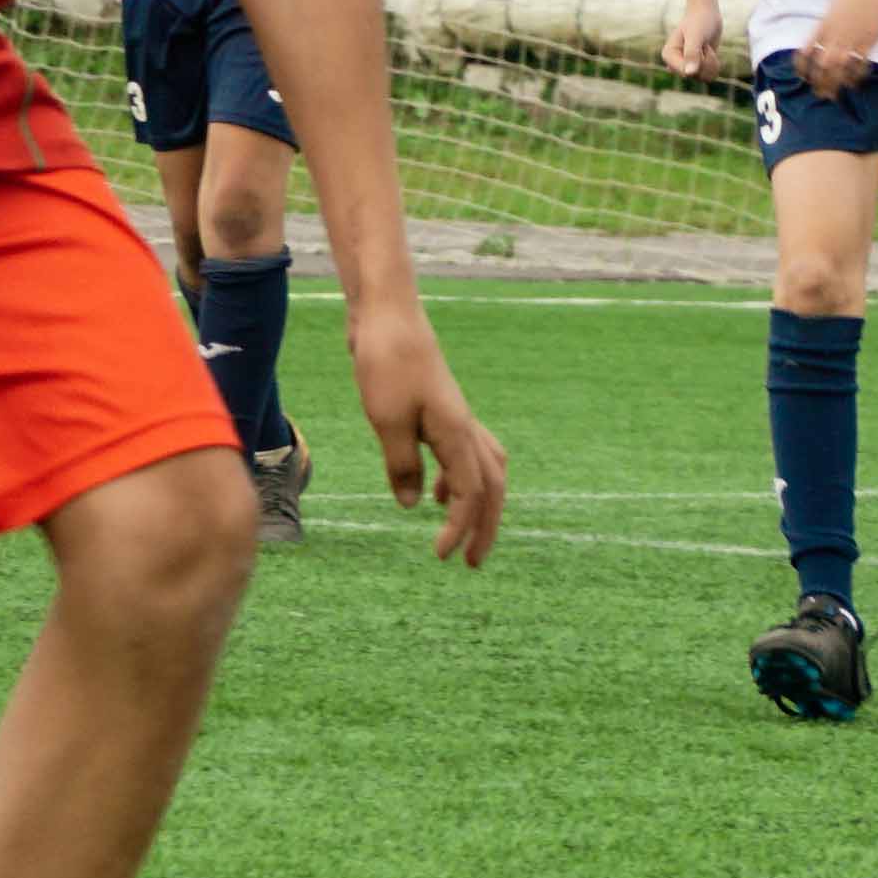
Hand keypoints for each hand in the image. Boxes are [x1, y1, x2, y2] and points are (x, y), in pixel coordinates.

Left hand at [340, 304, 507, 564]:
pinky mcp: (440, 409)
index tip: (441, 556)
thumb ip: (401, 465)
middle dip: (485, 527)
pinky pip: (465, 453)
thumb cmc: (386, 362)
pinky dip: (459, 479)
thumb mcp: (387, 419)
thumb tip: (410, 506)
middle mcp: (464, 427)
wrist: (387, 315)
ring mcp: (455, 417)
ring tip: (462, 532)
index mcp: (456, 432)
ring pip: (485, 469)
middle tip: (471, 563)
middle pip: (491, 487)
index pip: (471, 494)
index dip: (460, 529)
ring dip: (478, 504)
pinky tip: (434, 493)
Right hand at [664, 0, 726, 81]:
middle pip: (696, 77)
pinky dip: (715, 65)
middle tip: (704, 45)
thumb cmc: (699, 21)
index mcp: (668, 56)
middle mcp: (675, 64)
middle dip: (706, 62)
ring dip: (712, 63)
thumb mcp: (696, 36)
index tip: (700, 45)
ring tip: (706, 48)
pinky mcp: (697, 68)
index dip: (699, 61)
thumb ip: (692, 54)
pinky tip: (710, 53)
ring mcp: (686, 68)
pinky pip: (709, 77)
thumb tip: (689, 74)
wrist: (707, 14)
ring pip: (704, 78)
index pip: (686, 72)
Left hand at [798, 0, 877, 99]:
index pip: (805, 51)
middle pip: (821, 66)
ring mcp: (852, 38)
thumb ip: (827, 25)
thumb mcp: (834, 7)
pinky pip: (860, 65)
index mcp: (823, 25)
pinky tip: (854, 83)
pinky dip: (856, 77)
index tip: (804, 77)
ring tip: (834, 95)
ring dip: (835, 85)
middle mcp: (835, 34)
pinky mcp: (870, 41)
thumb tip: (821, 40)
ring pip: (839, 69)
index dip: (802, 68)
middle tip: (820, 94)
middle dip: (819, 83)